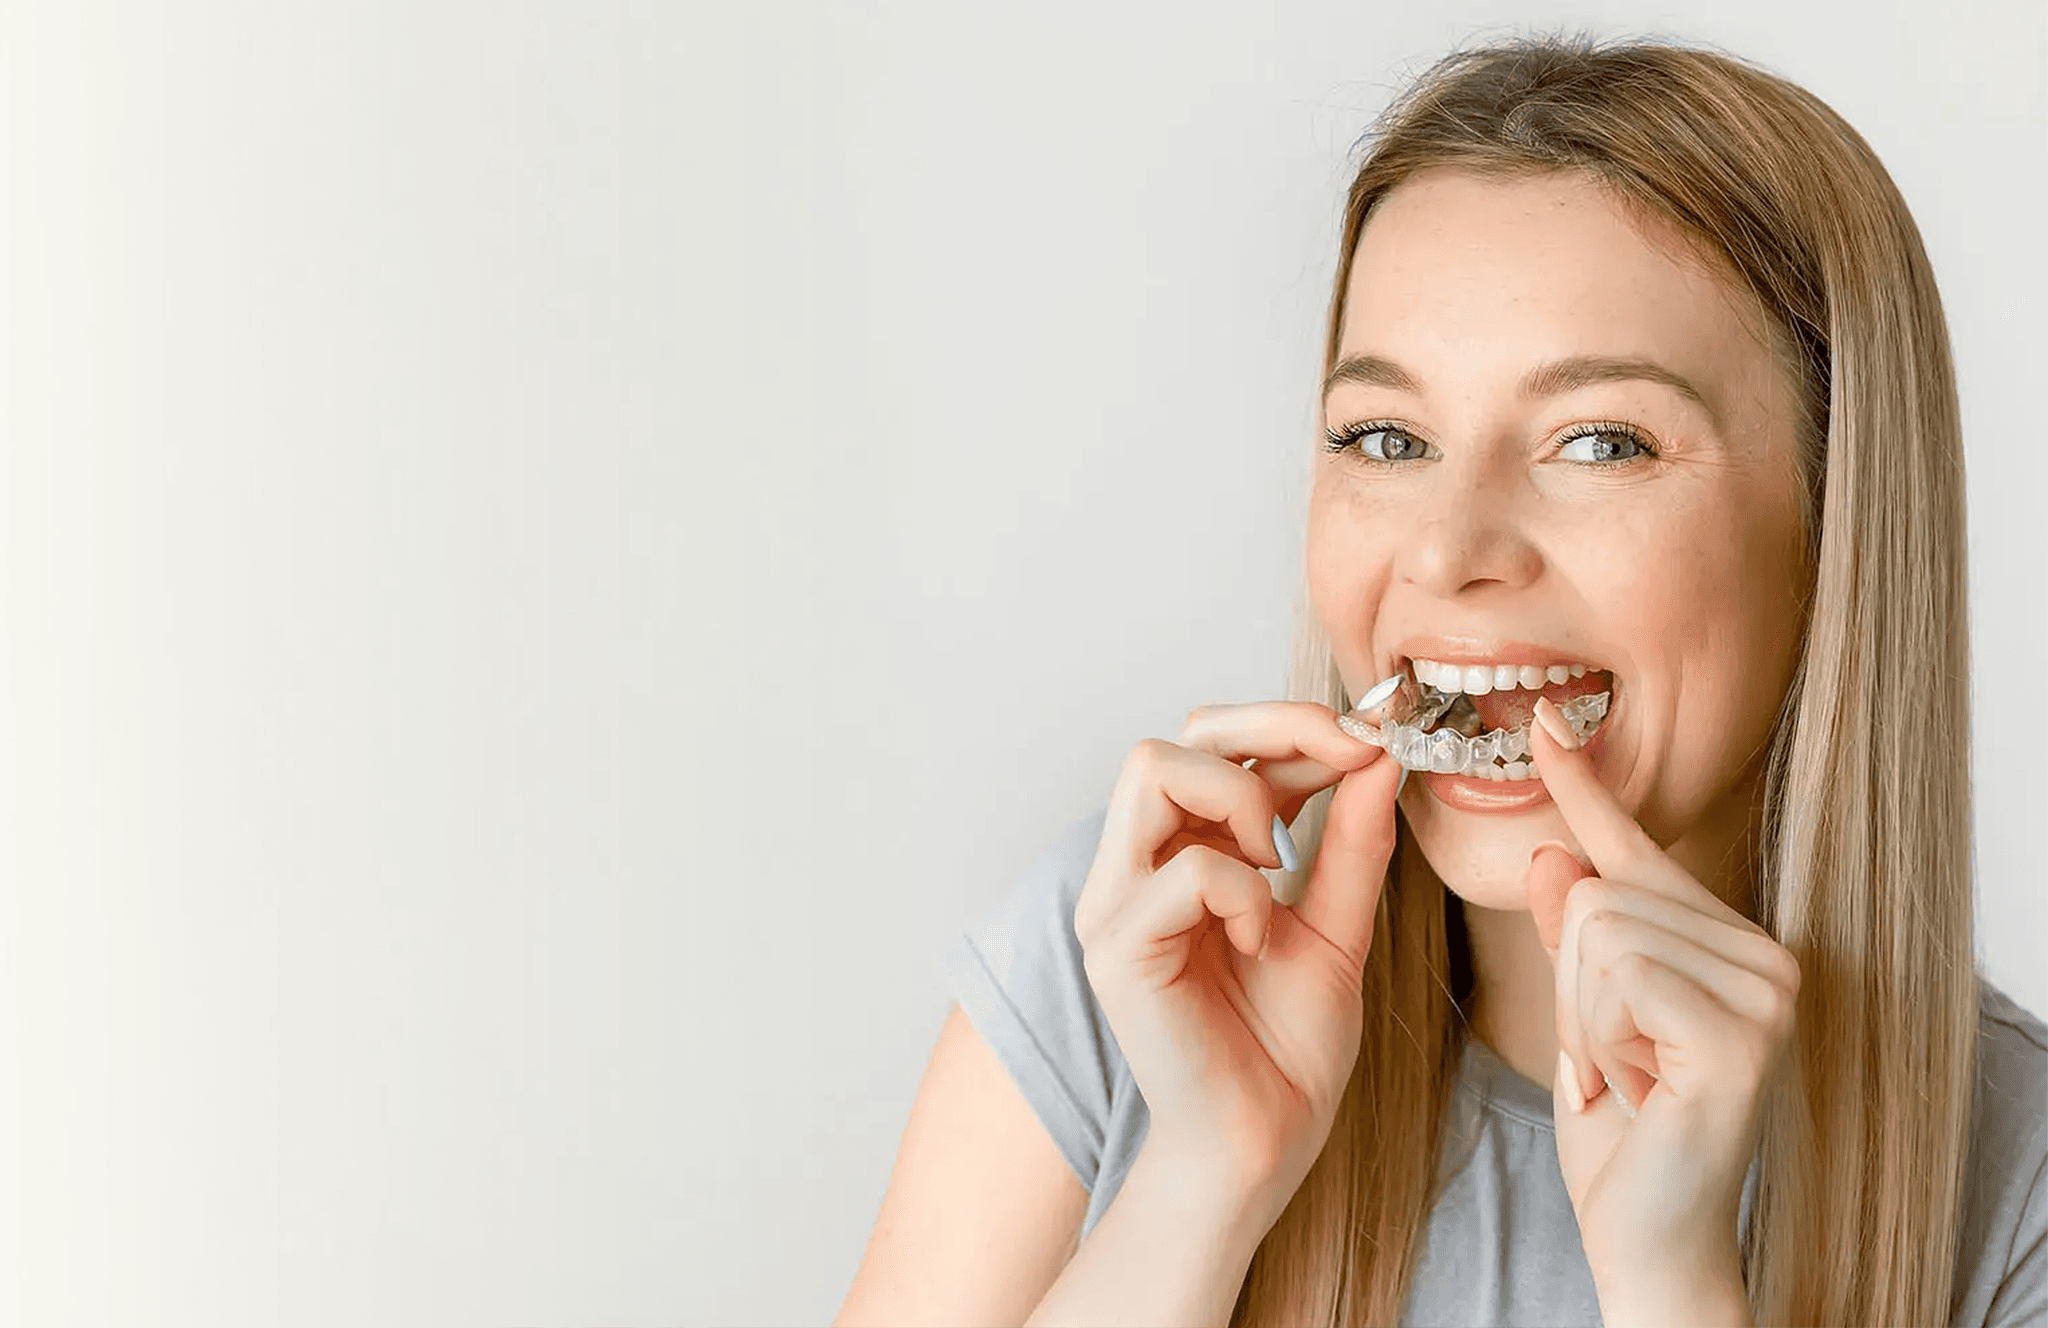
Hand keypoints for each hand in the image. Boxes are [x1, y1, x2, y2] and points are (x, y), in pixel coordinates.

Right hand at [1074, 701, 1403, 1222]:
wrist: (1265, 1145)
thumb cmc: (1286, 1050)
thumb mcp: (1339, 927)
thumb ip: (1352, 843)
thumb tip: (1378, 756)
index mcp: (1178, 855)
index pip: (1210, 743)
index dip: (1292, 726)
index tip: (1369, 745)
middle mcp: (1133, 868)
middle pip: (1174, 735)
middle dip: (1272, 729)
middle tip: (1345, 762)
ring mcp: (1114, 903)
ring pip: (1153, 769)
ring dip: (1243, 798)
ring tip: (1282, 865)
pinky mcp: (1117, 947)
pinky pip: (1184, 869)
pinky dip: (1244, 892)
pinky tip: (1260, 940)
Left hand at [1524, 698, 1797, 1313]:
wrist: (1647, 1236)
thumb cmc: (1619, 1130)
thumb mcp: (1581, 1014)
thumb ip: (1573, 936)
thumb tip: (1554, 850)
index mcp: (1728, 943)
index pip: (1638, 852)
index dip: (1585, 788)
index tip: (1546, 722)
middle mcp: (1766, 955)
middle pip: (1599, 890)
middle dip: (1572, 986)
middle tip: (1612, 1061)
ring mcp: (1766, 992)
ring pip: (1600, 930)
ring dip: (1583, 1018)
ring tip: (1627, 1075)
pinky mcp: (1743, 1032)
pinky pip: (1617, 977)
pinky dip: (1599, 1036)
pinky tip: (1638, 1086)